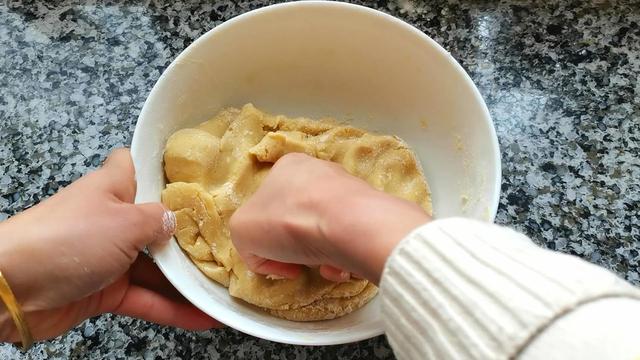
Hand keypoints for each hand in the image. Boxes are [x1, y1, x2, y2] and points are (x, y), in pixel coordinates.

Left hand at [0, 149, 219, 342]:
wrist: (12, 288)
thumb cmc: (68, 239)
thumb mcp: (125, 222)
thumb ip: (159, 220)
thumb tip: (177, 221)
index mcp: (113, 188)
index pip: (138, 167)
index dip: (164, 171)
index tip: (199, 180)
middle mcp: (112, 219)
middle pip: (157, 224)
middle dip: (189, 236)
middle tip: (227, 242)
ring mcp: (108, 257)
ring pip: (155, 267)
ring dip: (186, 280)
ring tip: (222, 287)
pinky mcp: (105, 290)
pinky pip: (145, 297)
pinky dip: (171, 308)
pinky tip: (203, 318)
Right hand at [230, 153, 429, 284]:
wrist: (348, 226)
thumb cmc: (288, 221)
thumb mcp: (242, 229)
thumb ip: (245, 238)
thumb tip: (270, 255)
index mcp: (287, 167)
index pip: (267, 205)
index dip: (264, 236)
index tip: (272, 254)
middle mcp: (320, 173)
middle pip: (297, 221)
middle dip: (295, 250)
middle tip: (298, 263)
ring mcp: (349, 191)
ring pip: (324, 234)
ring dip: (319, 257)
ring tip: (324, 266)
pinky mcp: (370, 213)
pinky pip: (349, 241)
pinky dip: (342, 259)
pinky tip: (342, 266)